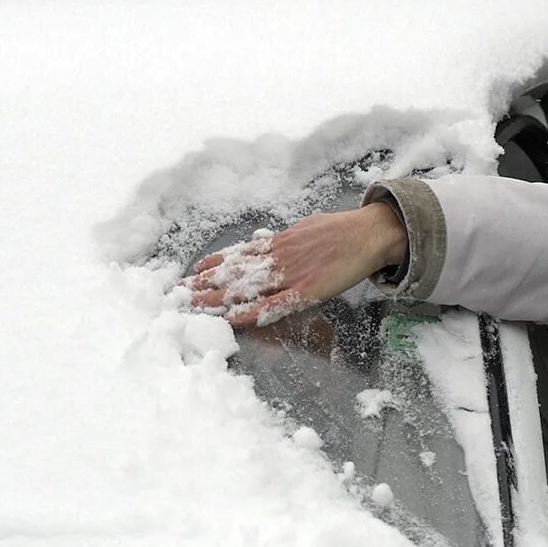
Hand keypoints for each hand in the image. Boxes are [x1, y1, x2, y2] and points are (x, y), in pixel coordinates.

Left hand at [184, 202, 406, 327]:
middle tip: (179, 293)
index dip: (213, 263)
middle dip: (206, 283)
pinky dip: (254, 312)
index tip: (191, 271)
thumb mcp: (306, 227)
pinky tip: (235, 319)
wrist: (368, 233)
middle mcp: (278, 257)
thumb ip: (286, 239)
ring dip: (219, 298)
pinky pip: (275, 304)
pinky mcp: (307, 290)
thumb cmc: (340, 230)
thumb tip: (270, 240)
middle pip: (235, 272)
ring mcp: (291, 274)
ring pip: (248, 288)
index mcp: (279, 242)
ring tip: (196, 306)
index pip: (238, 254)